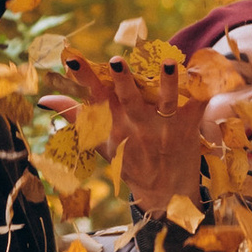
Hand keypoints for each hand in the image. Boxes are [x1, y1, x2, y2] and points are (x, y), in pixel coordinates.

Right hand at [45, 52, 203, 216]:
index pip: (95, 96)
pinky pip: (198, 104)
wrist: (166, 192)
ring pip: (165, 101)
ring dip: (168, 82)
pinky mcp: (189, 127)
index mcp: (115, 123)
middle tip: (116, 62)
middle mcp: (138, 123)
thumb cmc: (129, 160)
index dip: (83, 78)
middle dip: (123, 81)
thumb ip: (76, 116)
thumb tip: (46, 99)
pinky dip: (204, 89)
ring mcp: (164, 126)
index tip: (70, 59)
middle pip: (129, 97)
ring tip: (170, 64)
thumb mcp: (100, 142)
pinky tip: (205, 72)